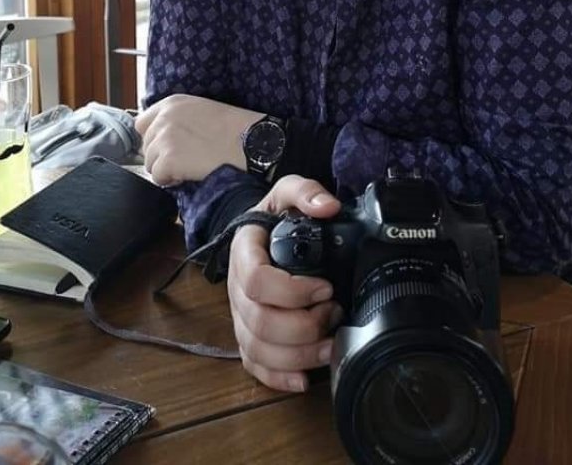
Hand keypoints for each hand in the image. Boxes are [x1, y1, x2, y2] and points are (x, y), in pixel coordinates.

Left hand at [135, 94, 261, 183]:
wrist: (251, 143)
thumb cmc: (233, 129)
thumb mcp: (201, 110)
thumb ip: (177, 119)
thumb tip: (161, 139)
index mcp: (171, 103)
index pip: (142, 124)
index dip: (155, 139)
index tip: (170, 147)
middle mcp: (163, 118)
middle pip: (146, 147)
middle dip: (161, 156)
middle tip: (186, 159)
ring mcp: (164, 138)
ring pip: (150, 164)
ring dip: (167, 169)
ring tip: (191, 166)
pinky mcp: (168, 160)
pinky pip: (158, 178)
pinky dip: (171, 181)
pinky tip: (190, 174)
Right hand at [228, 174, 342, 392]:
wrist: (257, 232)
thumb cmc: (274, 215)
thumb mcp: (287, 192)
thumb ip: (306, 192)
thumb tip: (329, 207)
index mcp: (244, 253)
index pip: (257, 280)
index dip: (293, 290)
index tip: (326, 287)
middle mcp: (237, 288)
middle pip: (260, 322)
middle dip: (303, 326)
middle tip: (334, 313)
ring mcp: (239, 315)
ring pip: (258, 349)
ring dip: (298, 354)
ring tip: (330, 344)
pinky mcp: (247, 336)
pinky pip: (254, 365)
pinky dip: (278, 378)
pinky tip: (303, 379)